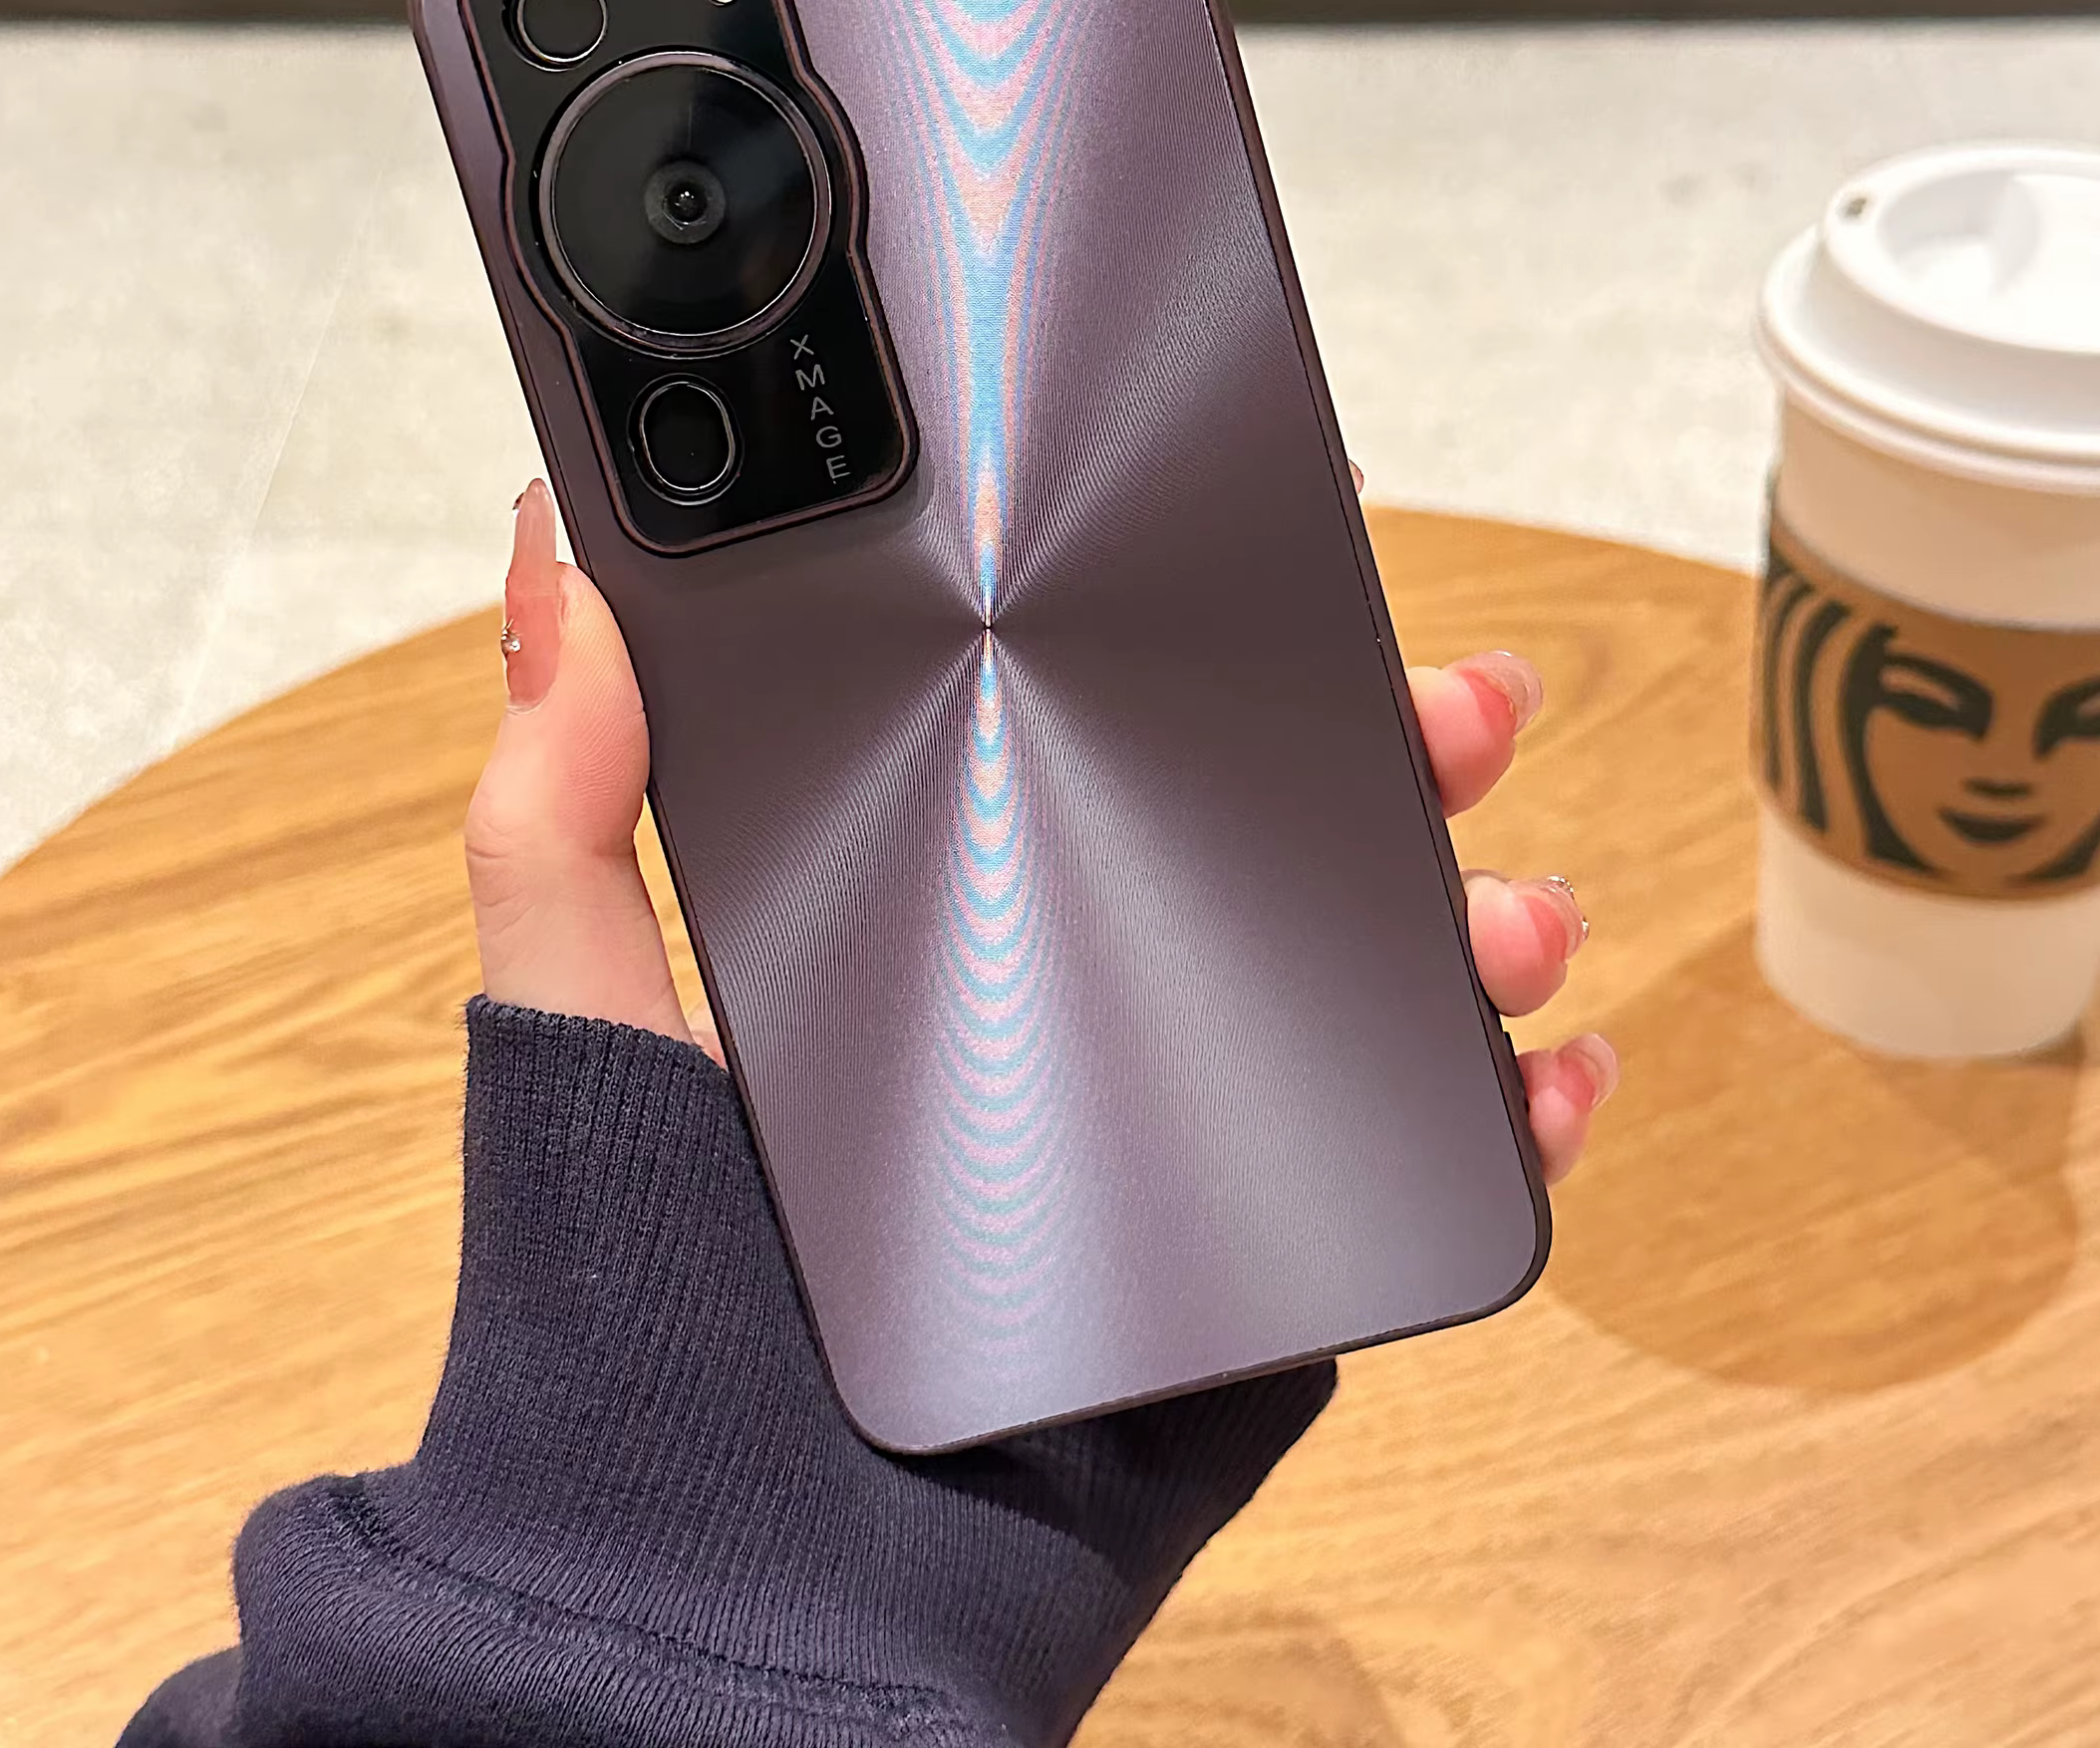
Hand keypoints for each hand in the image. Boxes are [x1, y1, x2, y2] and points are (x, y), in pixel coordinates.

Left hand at [467, 480, 1615, 1184]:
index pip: (1093, 729)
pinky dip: (1511, 1103)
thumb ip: (560, 796)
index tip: (1283, 543)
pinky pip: (1411, 1151)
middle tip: (1444, 703)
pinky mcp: (1249, 1242)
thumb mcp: (581, 1003)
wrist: (753, 1557)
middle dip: (1382, 743)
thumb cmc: (645, 1271)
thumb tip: (555, 560)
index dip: (1201, 634)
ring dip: (1471, 905)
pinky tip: (1545, 1069)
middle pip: (1265, 824)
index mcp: (946, 904)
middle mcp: (1076, 987)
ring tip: (1499, 902)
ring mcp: (1175, 1110)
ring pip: (1368, 967)